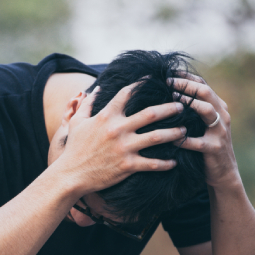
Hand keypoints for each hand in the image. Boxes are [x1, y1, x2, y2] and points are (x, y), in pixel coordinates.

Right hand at [56, 82, 186, 195]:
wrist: (70, 175)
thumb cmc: (74, 148)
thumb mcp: (77, 123)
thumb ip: (87, 104)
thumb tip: (95, 88)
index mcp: (107, 116)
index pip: (127, 94)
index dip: (142, 83)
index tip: (154, 79)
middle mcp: (118, 129)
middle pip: (151, 114)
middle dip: (170, 108)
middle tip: (182, 107)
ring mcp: (124, 148)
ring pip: (157, 137)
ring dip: (174, 134)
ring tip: (184, 131)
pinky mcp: (127, 166)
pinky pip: (152, 163)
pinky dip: (165, 163)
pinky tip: (174, 162)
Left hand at [169, 74, 239, 187]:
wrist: (223, 173)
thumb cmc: (206, 146)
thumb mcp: (202, 125)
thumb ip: (192, 110)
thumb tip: (167, 93)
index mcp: (218, 107)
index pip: (203, 85)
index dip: (186, 77)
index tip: (168, 73)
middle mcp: (222, 116)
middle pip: (205, 92)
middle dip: (186, 85)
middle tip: (167, 82)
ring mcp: (220, 132)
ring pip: (207, 111)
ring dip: (189, 104)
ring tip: (171, 100)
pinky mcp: (215, 149)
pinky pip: (198, 142)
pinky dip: (184, 139)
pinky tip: (169, 138)